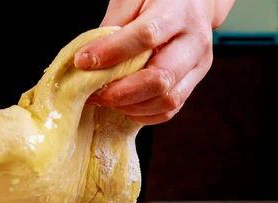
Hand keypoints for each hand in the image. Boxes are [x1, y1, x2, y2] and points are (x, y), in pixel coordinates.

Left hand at [74, 0, 232, 124]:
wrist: (193, 3)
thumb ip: (114, 25)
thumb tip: (89, 58)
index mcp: (178, 11)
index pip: (145, 36)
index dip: (112, 52)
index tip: (83, 61)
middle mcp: (194, 40)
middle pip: (161, 77)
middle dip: (120, 92)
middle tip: (92, 93)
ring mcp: (198, 65)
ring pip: (167, 99)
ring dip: (130, 106)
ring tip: (106, 100)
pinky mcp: (193, 83)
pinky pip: (169, 110)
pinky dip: (143, 114)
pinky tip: (124, 106)